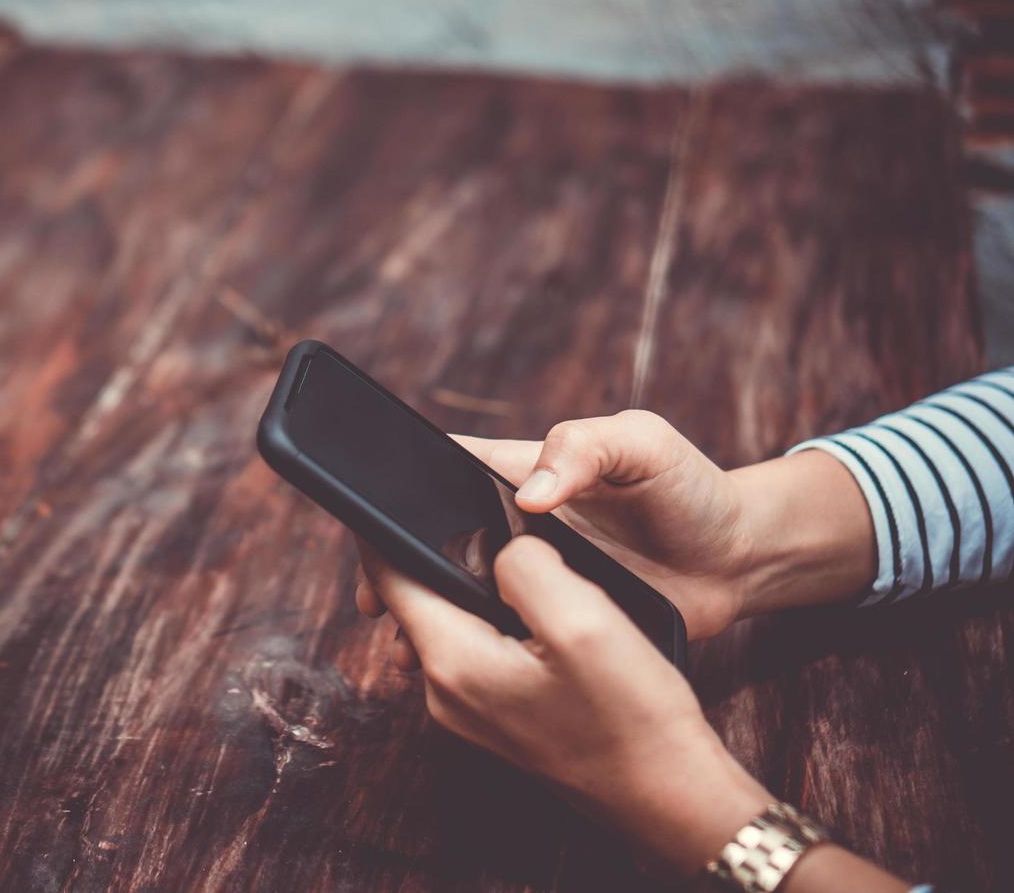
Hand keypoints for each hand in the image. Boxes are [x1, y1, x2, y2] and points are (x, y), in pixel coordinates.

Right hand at [357, 409, 876, 653]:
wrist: (740, 560)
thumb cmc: (691, 488)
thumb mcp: (643, 443)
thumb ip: (585, 447)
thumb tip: (527, 495)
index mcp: (517, 471)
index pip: (437, 471)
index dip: (398, 496)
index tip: (374, 533)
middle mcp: (510, 522)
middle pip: (431, 538)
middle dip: (396, 568)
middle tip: (379, 605)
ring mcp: (528, 574)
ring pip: (455, 591)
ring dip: (426, 615)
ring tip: (406, 646)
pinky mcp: (549, 618)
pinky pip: (495, 633)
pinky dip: (470, 649)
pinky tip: (453, 671)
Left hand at [360, 536, 772, 875]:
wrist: (669, 796)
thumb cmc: (631, 717)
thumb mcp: (583, 619)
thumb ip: (526, 565)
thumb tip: (502, 548)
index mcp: (452, 661)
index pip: (389, 577)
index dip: (389, 528)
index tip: (407, 493)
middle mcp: (444, 691)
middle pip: (420, 597)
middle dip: (446, 555)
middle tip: (492, 523)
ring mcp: (469, 709)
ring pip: (454, 620)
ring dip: (481, 587)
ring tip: (532, 568)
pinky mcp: (498, 715)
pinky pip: (482, 647)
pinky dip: (503, 619)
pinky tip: (548, 614)